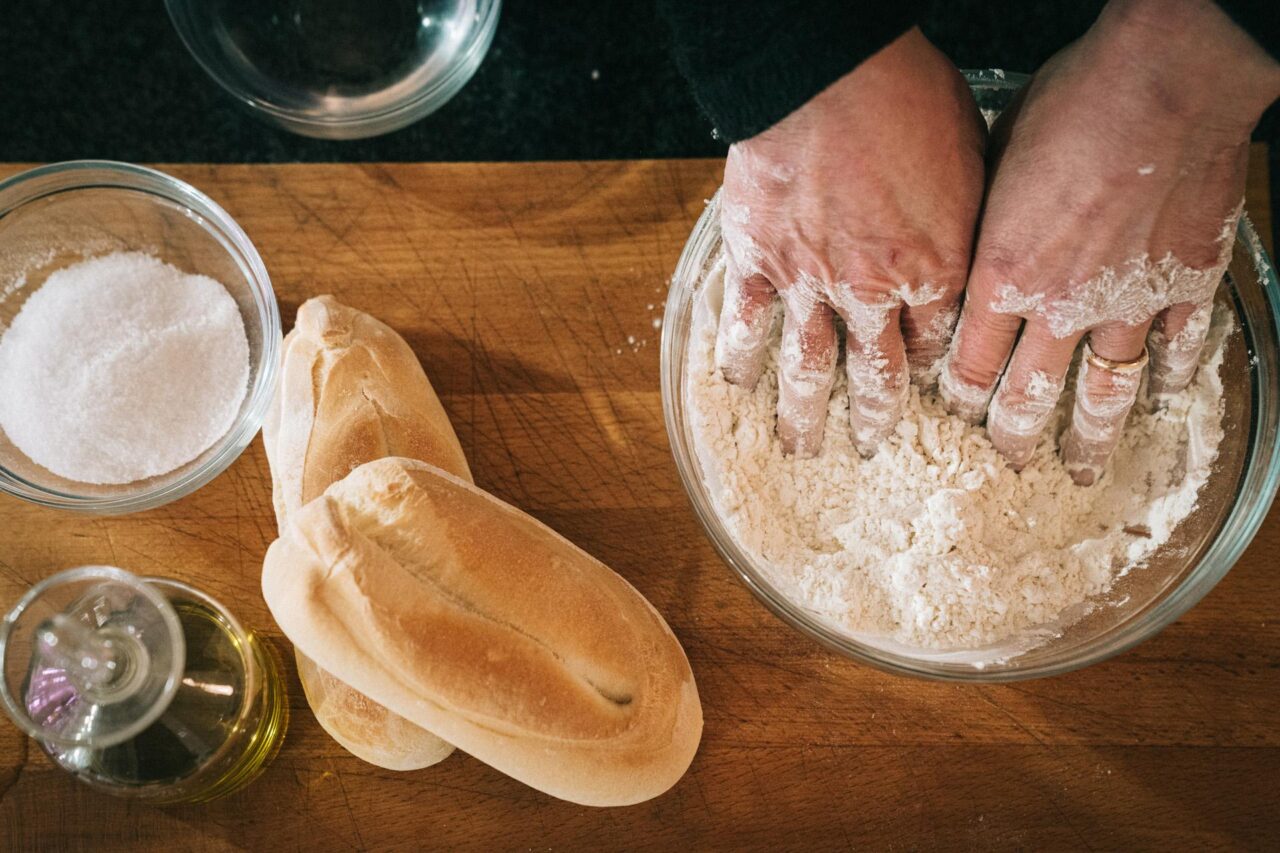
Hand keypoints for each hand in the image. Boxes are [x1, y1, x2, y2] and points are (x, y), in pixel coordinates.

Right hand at [717, 27, 984, 456]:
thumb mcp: (973, 153)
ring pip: (810, 365)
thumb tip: (973, 231)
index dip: (935, 374)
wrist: (829, 72)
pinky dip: (740, 356)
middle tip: (873, 448)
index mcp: (939, 268)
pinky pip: (746, 320)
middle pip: (878, 373)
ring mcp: (810, 280)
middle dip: (877, 417)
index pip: (939, 342)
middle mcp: (874, 291)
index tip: (928, 394)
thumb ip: (969, 212)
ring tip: (801, 447)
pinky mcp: (758, 256)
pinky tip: (738, 384)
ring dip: (806, 413)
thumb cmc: (909, 94)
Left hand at [940, 0, 1279, 483]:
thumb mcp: (990, 163)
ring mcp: (1129, 304)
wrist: (1166, 79)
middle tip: (1006, 462)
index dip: (956, 397)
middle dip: (1011, 438)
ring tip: (1078, 471)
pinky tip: (1164, 400)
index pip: (966, 366)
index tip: (951, 412)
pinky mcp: (1189, 285)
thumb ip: (981, 225)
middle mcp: (1061, 308)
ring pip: (1103, 394)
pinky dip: (1172, 380)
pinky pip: (1178, 350)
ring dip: (1087, 439)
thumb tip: (970, 248)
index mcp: (1002, 279)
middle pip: (1028, 397)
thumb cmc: (1070, 104)